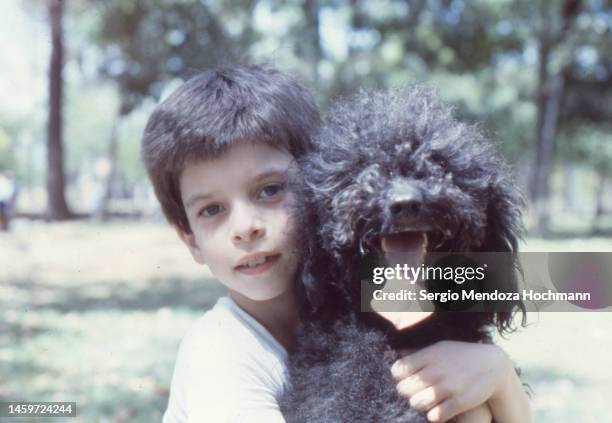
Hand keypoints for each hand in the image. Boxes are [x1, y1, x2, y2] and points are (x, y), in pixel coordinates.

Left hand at [391, 341, 510, 421]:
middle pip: (403, 389)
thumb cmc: (460, 356)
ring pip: (416, 403)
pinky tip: (438, 410)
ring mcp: (448, 386)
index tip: (406, 379)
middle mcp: (436, 370)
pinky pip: (434, 416)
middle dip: (408, 393)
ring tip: (426, 401)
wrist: (492, 365)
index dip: (400, 377)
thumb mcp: (439, 348)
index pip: (398, 370)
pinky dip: (434, 415)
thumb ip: (418, 354)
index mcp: (429, 355)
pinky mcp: (459, 402)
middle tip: (416, 392)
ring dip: (419, 404)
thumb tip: (397, 356)